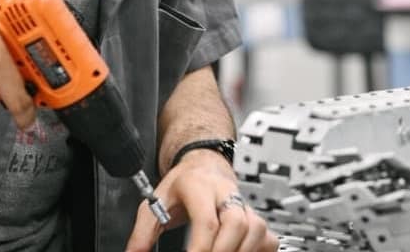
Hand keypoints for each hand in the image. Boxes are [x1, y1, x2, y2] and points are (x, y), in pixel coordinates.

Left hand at [125, 149, 277, 251]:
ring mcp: (245, 204)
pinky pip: (267, 238)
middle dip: (224, 251)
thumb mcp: (155, 203)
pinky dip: (257, 251)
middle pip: (237, 223)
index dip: (201, 248)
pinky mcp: (257, 215)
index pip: (206, 220)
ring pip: (256, 230)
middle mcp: (225, 193)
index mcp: (198, 186)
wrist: (204, 165)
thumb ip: (143, 233)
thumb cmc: (181, 185)